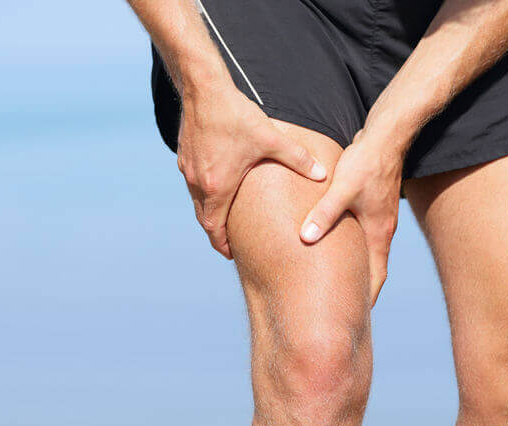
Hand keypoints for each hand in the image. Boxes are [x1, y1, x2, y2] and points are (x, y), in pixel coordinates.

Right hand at [177, 83, 327, 258]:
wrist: (203, 89)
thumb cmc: (236, 115)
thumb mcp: (271, 138)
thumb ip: (298, 158)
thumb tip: (323, 174)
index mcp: (218, 187)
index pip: (215, 229)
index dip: (223, 245)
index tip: (233, 254)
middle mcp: (198, 184)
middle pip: (204, 221)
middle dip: (217, 234)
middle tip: (230, 244)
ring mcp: (187, 171)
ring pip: (197, 203)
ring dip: (210, 214)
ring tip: (225, 219)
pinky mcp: (184, 158)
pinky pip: (192, 185)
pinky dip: (203, 194)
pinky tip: (217, 188)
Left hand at [299, 130, 402, 305]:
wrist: (386, 136)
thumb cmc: (367, 162)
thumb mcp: (342, 188)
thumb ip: (324, 213)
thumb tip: (304, 238)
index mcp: (378, 233)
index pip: (376, 276)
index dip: (366, 298)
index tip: (356, 318)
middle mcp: (381, 230)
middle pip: (373, 269)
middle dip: (361, 290)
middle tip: (344, 308)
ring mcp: (378, 218)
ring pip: (368, 252)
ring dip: (357, 269)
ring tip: (338, 284)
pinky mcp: (372, 205)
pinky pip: (363, 235)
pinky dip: (353, 248)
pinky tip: (336, 247)